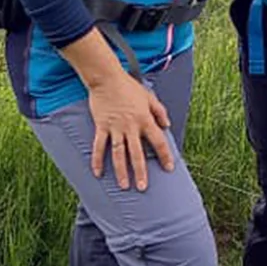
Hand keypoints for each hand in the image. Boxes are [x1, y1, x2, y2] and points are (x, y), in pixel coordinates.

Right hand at [88, 71, 174, 191]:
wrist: (107, 78)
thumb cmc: (129, 86)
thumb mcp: (149, 96)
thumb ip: (159, 111)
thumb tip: (167, 126)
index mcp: (145, 119)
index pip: (158, 141)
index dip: (165, 155)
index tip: (169, 168)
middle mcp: (131, 126)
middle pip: (137, 153)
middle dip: (141, 171)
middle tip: (143, 187)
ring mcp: (115, 128)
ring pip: (119, 153)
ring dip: (121, 171)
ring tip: (124, 185)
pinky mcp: (101, 126)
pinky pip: (99, 146)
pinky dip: (97, 159)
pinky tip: (98, 173)